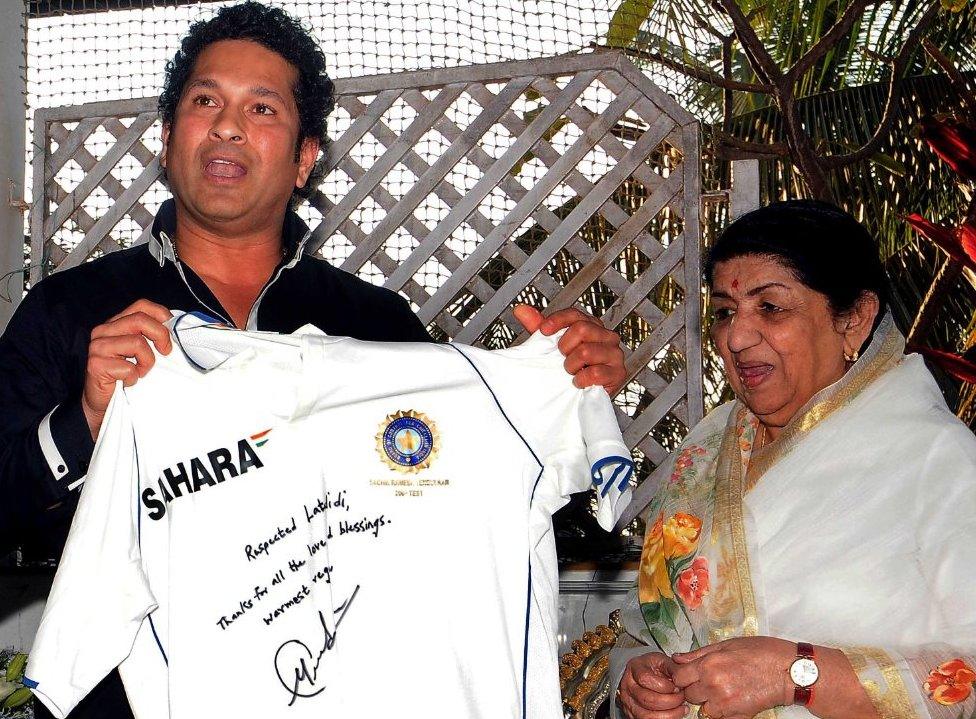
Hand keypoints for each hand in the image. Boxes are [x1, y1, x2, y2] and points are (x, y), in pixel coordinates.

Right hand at [83, 299, 172, 438]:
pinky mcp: (95, 365)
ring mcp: (97, 347)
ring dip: (147, 362)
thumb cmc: (126, 376)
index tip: (172, 334)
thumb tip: (177, 328)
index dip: (161, 315)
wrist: (103, 403)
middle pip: (140, 320)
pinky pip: (127, 367)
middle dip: (161, 336)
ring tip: (141, 371)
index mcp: (116, 323)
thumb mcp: (142, 352)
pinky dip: (134, 377)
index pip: (142, 306)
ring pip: (137, 343)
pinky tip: (128, 382)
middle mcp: (103, 331)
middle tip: (165, 353)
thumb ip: (152, 336)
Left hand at [513, 305, 625, 394]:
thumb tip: (521, 309)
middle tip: (562, 358)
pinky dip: (581, 380)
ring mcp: (615, 354)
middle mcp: (606, 336)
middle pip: (582, 329)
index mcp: (592, 325)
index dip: (557, 321)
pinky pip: (595, 373)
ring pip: (586, 351)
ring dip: (571, 366)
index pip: (575, 314)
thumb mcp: (551, 346)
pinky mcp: (618, 373)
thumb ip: (538, 326)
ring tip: (572, 371)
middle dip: (564, 347)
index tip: (543, 331)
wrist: (579, 396)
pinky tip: (579, 382)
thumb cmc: (568, 367)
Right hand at [617, 651, 686, 718]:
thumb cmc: (652, 668)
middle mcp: (628, 687)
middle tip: (681, 697)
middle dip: (670, 701)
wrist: (642, 675)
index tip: (677, 686)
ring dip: (669, 714)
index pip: (645, 679)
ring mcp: (629, 703)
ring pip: (648, 716)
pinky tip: (675, 714)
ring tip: (681, 708)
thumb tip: (682, 676)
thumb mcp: (662, 660)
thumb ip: (672, 667)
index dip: (664, 685)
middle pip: (647, 700)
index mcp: (634, 669)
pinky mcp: (633, 715)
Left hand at [670, 637, 794, 718]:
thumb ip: (698, 654)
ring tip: (721, 690)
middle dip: (694, 688)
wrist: (788, 671)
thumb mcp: (727, 644)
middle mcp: (713, 685)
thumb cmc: (761, 652)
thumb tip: (676, 658)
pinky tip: (731, 699)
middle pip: (688, 695)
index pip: (679, 677)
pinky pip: (718, 718)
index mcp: (709, 665)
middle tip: (707, 681)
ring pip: (702, 709)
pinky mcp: (737, 716)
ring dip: (707, 702)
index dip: (681, 676)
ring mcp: (725, 704)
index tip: (688, 674)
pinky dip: (721, 712)